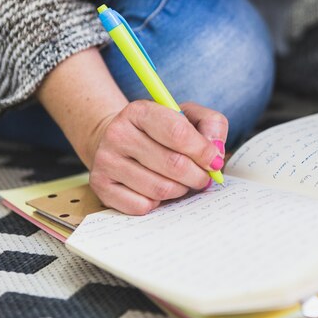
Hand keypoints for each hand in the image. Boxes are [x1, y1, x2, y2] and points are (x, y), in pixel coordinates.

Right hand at [89, 101, 227, 214]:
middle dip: (197, 176)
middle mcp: (118, 134)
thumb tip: (216, 153)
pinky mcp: (101, 186)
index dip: (203, 151)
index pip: (179, 133)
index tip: (215, 161)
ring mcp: (106, 161)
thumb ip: (211, 126)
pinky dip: (158, 203)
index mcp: (140, 111)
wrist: (119, 141)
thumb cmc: (162, 131)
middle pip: (173, 165)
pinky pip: (142, 206)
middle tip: (203, 177)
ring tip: (181, 182)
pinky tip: (157, 189)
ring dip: (180, 190)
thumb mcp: (188, 117)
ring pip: (160, 189)